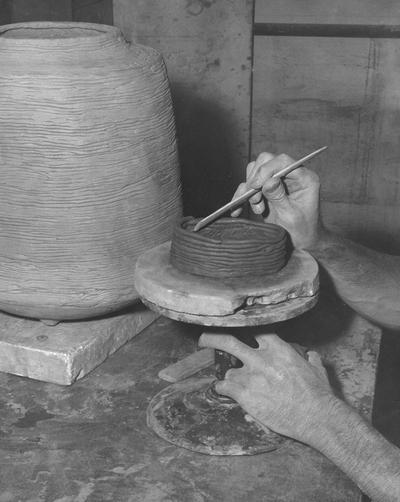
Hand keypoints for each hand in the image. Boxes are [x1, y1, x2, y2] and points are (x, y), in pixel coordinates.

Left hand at [199, 332, 335, 443]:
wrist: (316, 417)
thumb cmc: (319, 394)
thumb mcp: (317, 369)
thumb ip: (310, 359)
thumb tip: (311, 355)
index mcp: (278, 349)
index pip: (255, 331)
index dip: (246, 331)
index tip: (239, 332)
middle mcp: (261, 358)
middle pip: (229, 341)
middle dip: (213, 338)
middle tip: (203, 338)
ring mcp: (251, 376)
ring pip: (228, 372)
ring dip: (230, 378)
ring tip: (234, 385)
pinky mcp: (244, 394)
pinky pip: (223, 387)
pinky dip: (222, 390)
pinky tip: (223, 392)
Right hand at [231, 152, 321, 248]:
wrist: (301, 243)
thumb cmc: (302, 231)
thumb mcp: (291, 216)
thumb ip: (279, 197)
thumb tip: (268, 181)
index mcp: (304, 178)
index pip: (282, 161)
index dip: (266, 170)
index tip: (255, 186)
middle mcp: (290, 176)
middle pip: (266, 161)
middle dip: (256, 179)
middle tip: (254, 199)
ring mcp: (277, 181)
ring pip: (255, 171)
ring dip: (250, 190)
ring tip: (257, 208)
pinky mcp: (266, 190)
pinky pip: (249, 186)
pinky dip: (242, 196)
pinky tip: (238, 209)